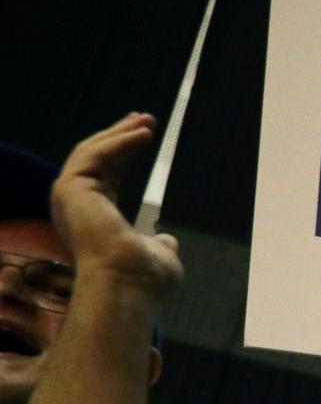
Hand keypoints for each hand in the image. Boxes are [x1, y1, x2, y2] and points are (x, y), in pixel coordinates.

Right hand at [52, 113, 181, 295]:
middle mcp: (76, 204)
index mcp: (93, 217)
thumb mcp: (158, 255)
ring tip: (147, 120)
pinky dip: (120, 142)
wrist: (127, 285)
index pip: (108, 175)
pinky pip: (95, 155)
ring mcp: (69, 195)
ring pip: (93, 152)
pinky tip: (143, 133)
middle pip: (96, 158)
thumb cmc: (144, 279)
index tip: (143, 135)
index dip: (125, 154)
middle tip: (143, 118)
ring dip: (120, 133)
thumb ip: (159, 243)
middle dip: (120, 135)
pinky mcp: (70, 188)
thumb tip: (167, 239)